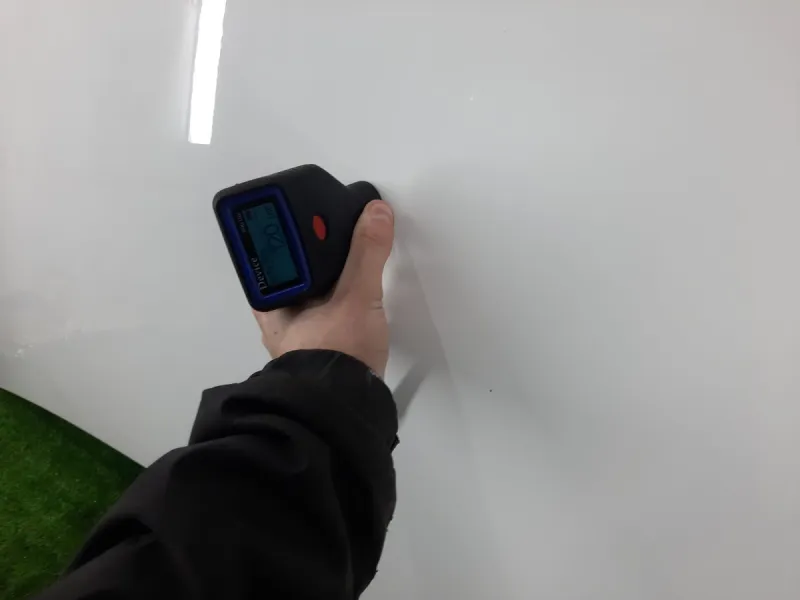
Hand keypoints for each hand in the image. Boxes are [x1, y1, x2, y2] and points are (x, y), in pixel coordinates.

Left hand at [254, 200, 394, 376]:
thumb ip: (367, 253)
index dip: (287, 228)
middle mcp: (277, 313)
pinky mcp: (318, 343)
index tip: (308, 209)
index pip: (272, 251)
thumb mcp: (355, 296)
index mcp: (271, 297)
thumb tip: (375, 213)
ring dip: (329, 274)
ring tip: (351, 255)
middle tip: (333, 228)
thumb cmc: (334, 354)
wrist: (343, 406)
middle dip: (313, 251)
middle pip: (292, 268)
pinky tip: (356, 291)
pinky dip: (339, 294)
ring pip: (308, 290)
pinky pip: (324, 307)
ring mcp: (296, 330)